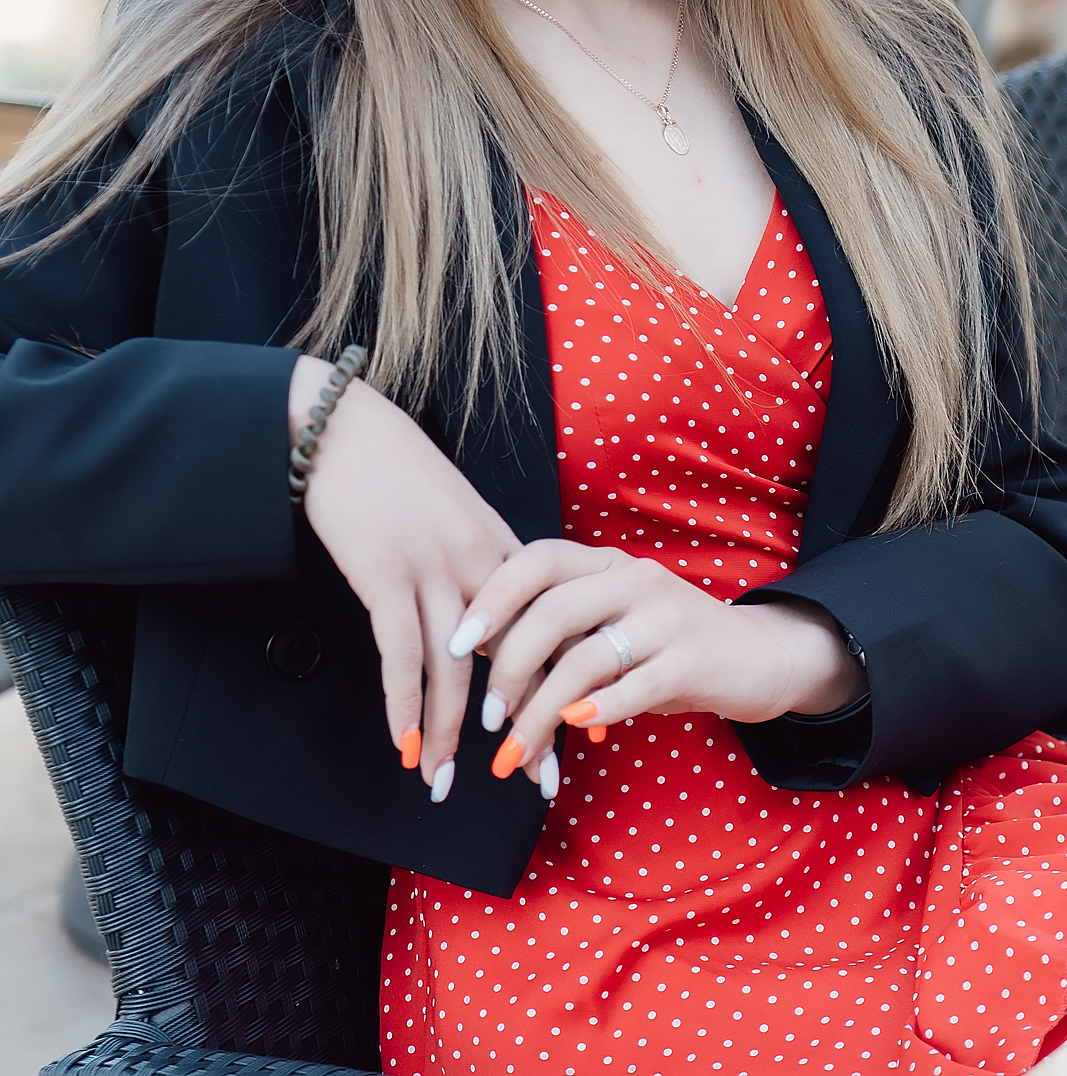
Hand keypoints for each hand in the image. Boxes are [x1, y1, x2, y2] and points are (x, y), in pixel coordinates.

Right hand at [290, 355, 523, 795]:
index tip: (577, 727)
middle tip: (534, 776)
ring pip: (456, 670)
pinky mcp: (386, 574)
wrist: (344, 428)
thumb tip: (490, 617)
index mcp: (502, 546)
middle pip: (513, 656)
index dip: (563, 683)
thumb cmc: (395, 469)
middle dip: (525, 722)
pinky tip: (404, 744)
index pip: (546, 629)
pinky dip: (403, 706)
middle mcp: (480, 562)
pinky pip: (401, 655)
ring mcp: (434, 568)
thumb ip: (480, 561)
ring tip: (445, 782)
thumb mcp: (456, 510)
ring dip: (449, 734)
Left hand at [453, 539, 866, 779]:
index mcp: (606, 563)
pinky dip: (596, 710)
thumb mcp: (615, 625)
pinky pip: (633, 685)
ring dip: (540, 711)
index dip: (491, 598)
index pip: (536, 561)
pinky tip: (573, 731)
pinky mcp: (692, 659)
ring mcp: (666, 616)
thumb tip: (491, 677)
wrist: (760, 656)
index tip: (455, 644)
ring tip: (516, 750)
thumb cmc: (669, 645)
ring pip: (584, 659)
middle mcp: (634, 578)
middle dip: (509, 669)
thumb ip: (564, 637)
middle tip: (488, 716)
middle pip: (552, 613)